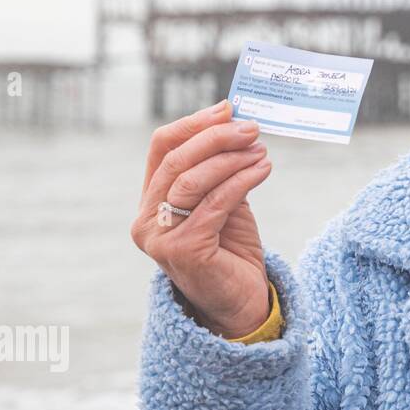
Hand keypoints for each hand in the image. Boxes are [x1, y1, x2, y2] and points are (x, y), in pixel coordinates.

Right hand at [129, 99, 274, 337]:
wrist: (240, 301)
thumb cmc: (230, 248)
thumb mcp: (223, 201)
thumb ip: (220, 170)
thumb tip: (236, 123)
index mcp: (150, 199)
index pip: (162, 147)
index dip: (194, 124)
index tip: (228, 108)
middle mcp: (146, 218)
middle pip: (178, 160)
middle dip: (217, 137)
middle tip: (251, 128)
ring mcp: (160, 237)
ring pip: (194, 180)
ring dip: (232, 158)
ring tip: (261, 150)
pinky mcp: (183, 251)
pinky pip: (215, 204)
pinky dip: (242, 181)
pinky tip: (263, 169)